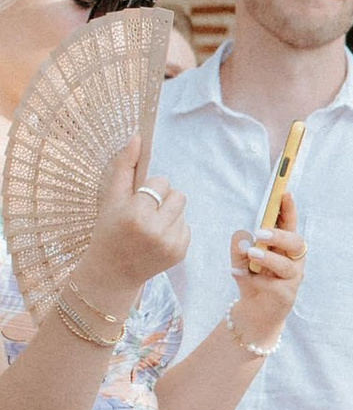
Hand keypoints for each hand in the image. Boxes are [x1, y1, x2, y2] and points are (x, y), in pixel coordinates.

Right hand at [72, 144, 188, 315]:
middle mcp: (156, 230)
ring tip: (149, 227)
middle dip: (163, 199)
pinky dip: (174, 229)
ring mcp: (170, 244)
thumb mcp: (111, 198)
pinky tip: (156, 239)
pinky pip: (186, 227)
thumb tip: (138, 137)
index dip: (149, 189)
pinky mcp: (180, 253)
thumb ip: (124, 166)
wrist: (111, 272)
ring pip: (183, 210)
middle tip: (144, 213)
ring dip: (169, 214)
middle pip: (178, 195)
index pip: (161, 183)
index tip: (137, 201)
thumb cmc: (109, 231)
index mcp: (136, 214)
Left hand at [225, 192, 304, 345]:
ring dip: (269, 257)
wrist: (254, 313)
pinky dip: (256, 279)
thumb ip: (239, 246)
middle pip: (296, 243)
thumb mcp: (240, 260)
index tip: (285, 194)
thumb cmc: (252, 279)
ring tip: (251, 254)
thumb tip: (243, 239)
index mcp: (284, 246)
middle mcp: (293, 260)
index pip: (289, 224)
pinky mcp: (286, 295)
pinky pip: (274, 285)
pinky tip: (240, 274)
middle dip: (280, 235)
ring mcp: (292, 278)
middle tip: (261, 233)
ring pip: (287, 265)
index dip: (289, 209)